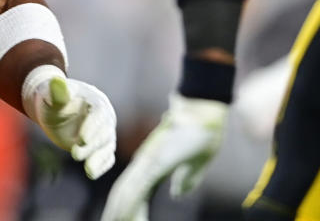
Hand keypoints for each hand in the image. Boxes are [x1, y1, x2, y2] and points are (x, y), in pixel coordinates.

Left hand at [22, 64, 116, 178]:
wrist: (54, 108)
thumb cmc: (53, 99)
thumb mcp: (53, 96)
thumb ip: (57, 92)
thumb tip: (57, 80)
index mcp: (96, 101)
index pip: (99, 115)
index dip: (92, 127)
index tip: (82, 139)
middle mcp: (104, 117)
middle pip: (104, 133)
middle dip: (92, 145)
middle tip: (74, 154)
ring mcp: (104, 133)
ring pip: (106, 147)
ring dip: (98, 159)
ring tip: (88, 171)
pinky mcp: (100, 146)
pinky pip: (106, 157)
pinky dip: (101, 165)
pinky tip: (92, 173)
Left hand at [100, 93, 228, 220]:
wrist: (204, 109)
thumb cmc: (202, 134)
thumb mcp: (195, 165)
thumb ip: (186, 179)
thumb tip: (177, 193)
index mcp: (151, 167)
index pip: (135, 195)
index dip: (128, 211)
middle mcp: (143, 164)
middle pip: (124, 195)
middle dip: (116, 214)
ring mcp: (147, 161)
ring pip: (126, 193)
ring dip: (119, 212)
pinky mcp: (154, 160)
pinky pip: (139, 186)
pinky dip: (130, 203)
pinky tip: (122, 215)